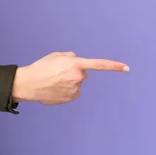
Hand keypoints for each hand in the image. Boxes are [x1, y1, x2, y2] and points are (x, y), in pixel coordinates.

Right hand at [11, 52, 128, 104]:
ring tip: (53, 80)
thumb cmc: (41, 67)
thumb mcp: (55, 55)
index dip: (114, 66)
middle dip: (75, 72)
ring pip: (77, 84)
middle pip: (83, 74)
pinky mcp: (70, 98)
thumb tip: (77, 62)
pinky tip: (55, 88)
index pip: (99, 65)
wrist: (29, 83)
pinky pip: (73, 93)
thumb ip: (70, 56)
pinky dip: (66, 91)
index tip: (126, 68)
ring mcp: (75, 89)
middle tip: (59, 72)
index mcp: (75, 64)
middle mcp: (78, 77)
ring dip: (69, 82)